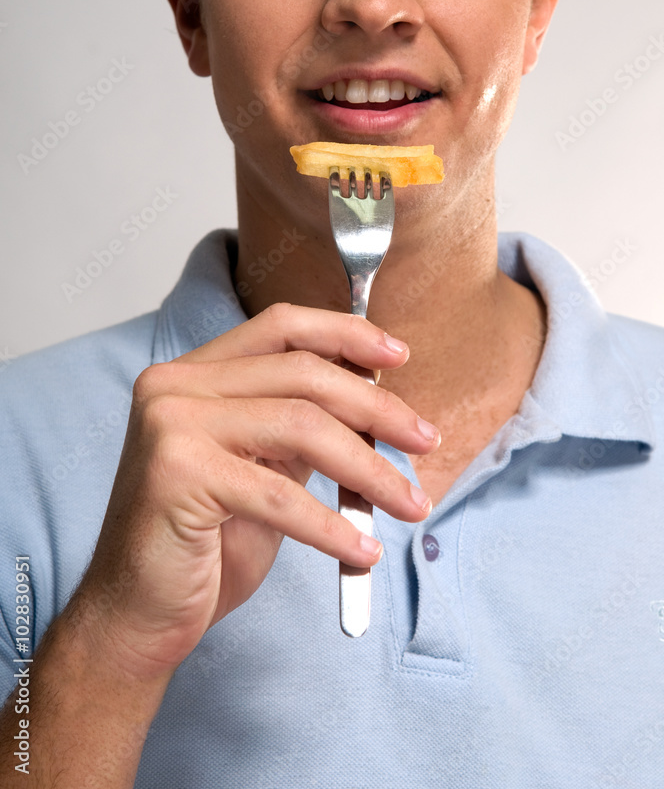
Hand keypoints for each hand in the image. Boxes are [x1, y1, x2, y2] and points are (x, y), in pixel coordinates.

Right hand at [72, 303, 438, 680]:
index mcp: (193, 372)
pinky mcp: (177, 475)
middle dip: (377, 408)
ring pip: (301, 426)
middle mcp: (174, 385)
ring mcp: (170, 424)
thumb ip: (302, 426)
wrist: (138, 615)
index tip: (398, 357)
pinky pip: (280, 495)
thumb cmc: (206, 544)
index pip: (280, 326)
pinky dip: (332, 525)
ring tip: (410, 504)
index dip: (345, 333)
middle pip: (302, 373)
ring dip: (370, 469)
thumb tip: (377, 399)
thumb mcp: (264, 468)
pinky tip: (362, 551)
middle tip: (426, 440)